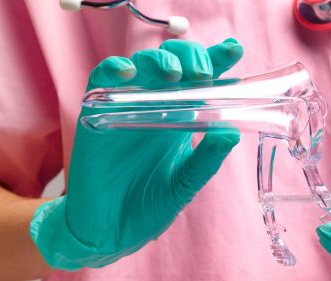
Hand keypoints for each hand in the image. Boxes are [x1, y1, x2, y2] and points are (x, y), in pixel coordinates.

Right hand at [30, 38, 243, 269]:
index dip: (216, 60)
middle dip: (191, 57)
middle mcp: (155, 108)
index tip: (234, 49)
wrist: (110, 233)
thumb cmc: (148, 207)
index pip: (201, 81)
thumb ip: (207, 159)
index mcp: (181, 119)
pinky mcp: (95, 116)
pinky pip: (99, 82)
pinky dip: (112, 70)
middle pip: (173, 63)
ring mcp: (125, 108)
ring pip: (141, 65)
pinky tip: (127, 73)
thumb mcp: (185, 184)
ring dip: (159, 61)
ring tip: (174, 73)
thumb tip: (231, 131)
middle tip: (203, 73)